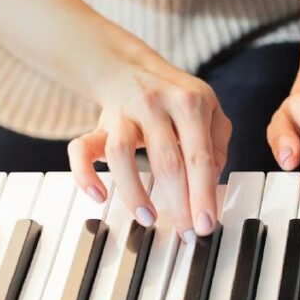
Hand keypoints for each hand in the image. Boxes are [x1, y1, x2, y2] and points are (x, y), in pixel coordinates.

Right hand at [68, 46, 231, 241]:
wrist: (130, 67)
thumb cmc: (177, 96)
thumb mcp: (210, 108)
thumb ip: (218, 142)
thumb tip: (212, 180)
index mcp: (190, 103)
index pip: (199, 156)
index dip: (203, 193)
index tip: (206, 224)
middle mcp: (155, 105)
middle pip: (166, 160)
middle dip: (177, 202)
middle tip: (185, 232)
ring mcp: (123, 113)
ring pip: (121, 154)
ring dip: (133, 191)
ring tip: (147, 218)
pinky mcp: (98, 124)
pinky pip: (80, 149)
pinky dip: (84, 174)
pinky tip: (98, 196)